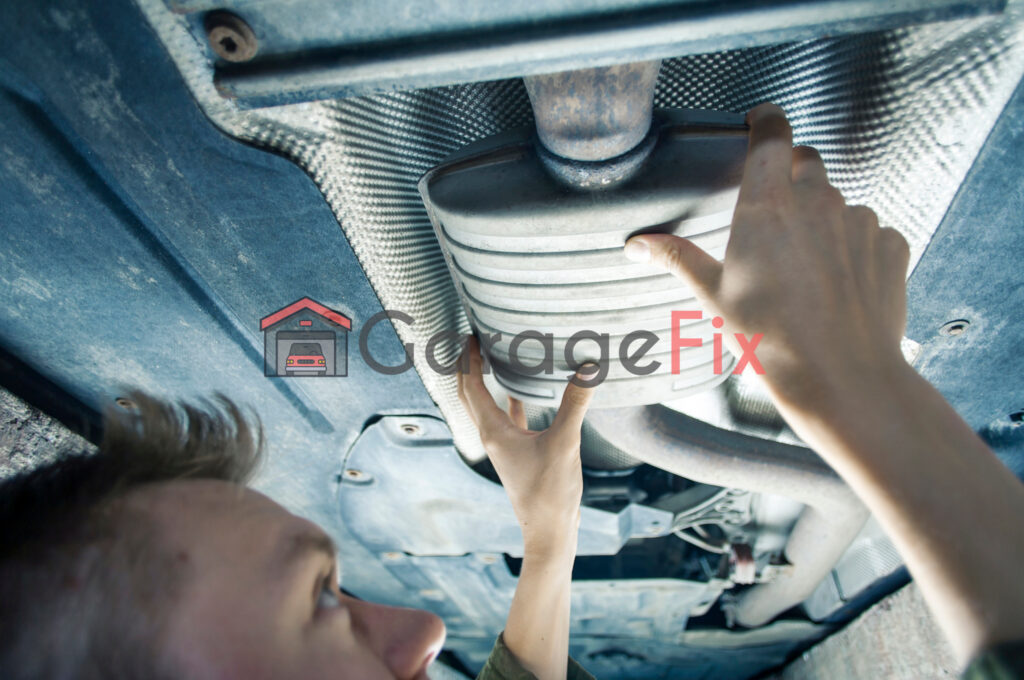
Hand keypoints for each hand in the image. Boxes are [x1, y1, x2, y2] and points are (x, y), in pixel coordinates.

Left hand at [456, 336, 597, 558]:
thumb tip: (589, 368)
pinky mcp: (520, 454)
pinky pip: (510, 419)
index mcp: (494, 432)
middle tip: (474, 338)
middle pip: (471, 394)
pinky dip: (511, 400)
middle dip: (469, 365)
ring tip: (493, 356)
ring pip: (488, 405)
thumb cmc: (550, 493)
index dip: (469, 359)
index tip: (470, 334)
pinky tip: (522, 391)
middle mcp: (494, 437)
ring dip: (485, 380)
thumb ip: (575, 404)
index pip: (471, 386)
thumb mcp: (565, 444)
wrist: (550, 532)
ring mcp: (505, 446)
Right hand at [624, 103, 911, 414]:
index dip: (765, 119)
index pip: (773, 134)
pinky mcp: (889, 245)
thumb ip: (678, 258)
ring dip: (821, 217)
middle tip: (773, 213)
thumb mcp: (714, 296)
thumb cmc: (771, 338)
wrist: (841, 378)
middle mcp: (817, 202)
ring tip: (806, 265)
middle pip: (806, 162)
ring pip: (838, 200)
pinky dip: (854, 246)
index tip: (758, 120)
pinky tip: (839, 282)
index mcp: (768, 205)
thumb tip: (637, 244)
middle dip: (790, 174)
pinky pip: (869, 230)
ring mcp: (859, 221)